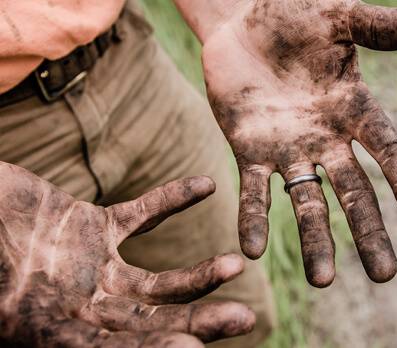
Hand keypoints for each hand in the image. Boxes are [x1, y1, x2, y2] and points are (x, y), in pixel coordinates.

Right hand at [0, 162, 254, 346]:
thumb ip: (25, 309)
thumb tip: (71, 331)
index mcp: (53, 331)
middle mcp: (82, 307)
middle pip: (152, 322)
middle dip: (197, 322)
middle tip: (244, 319)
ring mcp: (92, 267)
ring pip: (157, 281)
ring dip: (199, 274)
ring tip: (236, 265)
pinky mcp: (94, 227)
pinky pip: (142, 214)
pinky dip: (172, 200)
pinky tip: (205, 186)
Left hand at [194, 0, 396, 286]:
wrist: (241, 20)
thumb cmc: (293, 14)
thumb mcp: (338, 17)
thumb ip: (379, 27)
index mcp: (354, 109)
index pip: (389, 149)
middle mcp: (326, 138)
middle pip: (353, 191)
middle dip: (367, 232)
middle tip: (385, 275)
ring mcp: (288, 149)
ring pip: (305, 201)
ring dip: (314, 239)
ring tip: (321, 281)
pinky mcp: (248, 150)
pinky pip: (253, 190)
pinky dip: (253, 218)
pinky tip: (252, 250)